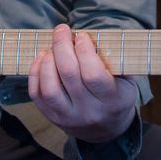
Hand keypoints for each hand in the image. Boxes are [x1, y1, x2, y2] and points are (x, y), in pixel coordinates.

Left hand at [27, 24, 137, 142]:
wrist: (107, 129)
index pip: (93, 74)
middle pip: (68, 75)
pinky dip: (35, 73)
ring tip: (52, 48)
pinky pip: (37, 95)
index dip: (84, 50)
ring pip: (50, 88)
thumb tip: (89, 36)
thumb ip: (113, 59)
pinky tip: (42, 59)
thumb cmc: (117, 95)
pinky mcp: (52, 118)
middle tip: (62, 30)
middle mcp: (89, 111)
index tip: (81, 36)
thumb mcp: (126, 79)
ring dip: (47, 61)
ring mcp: (68, 117)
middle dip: (62, 46)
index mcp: (112, 100)